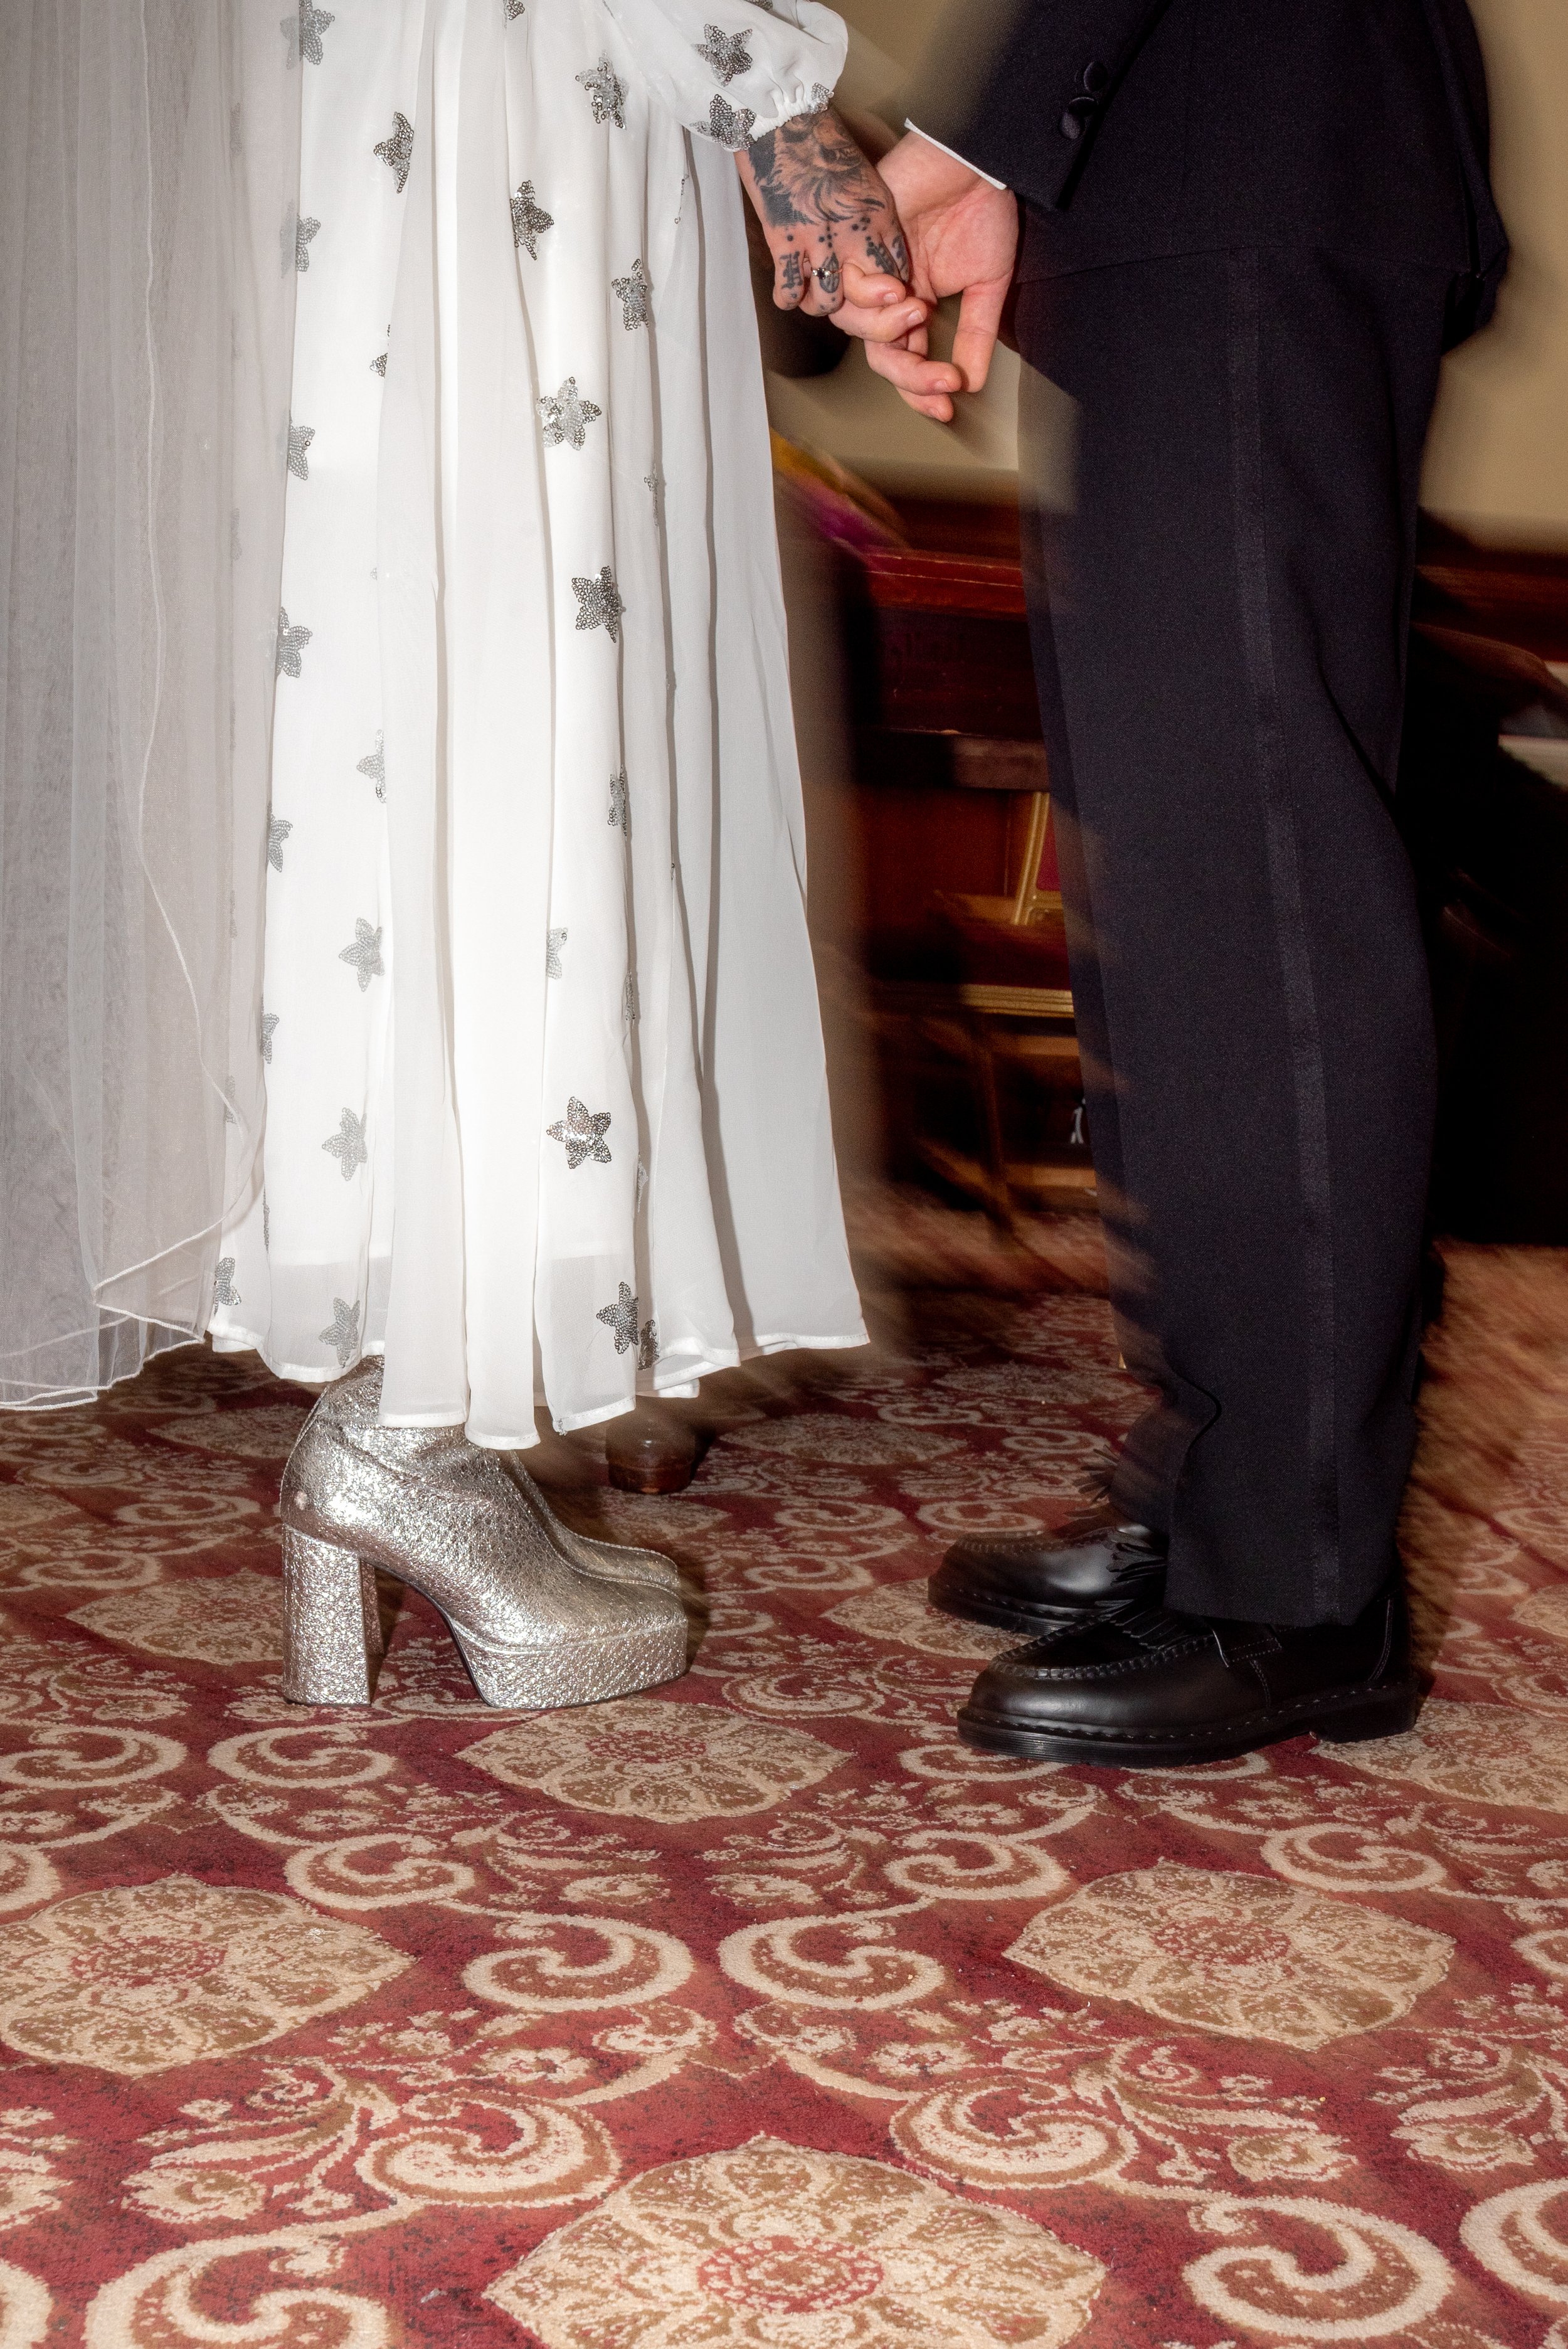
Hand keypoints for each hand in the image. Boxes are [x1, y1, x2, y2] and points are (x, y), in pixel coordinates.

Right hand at [736, 108, 929, 347]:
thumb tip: (871, 244)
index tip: (880, 288)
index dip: (889, 286)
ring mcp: (818, 240)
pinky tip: (791, 285)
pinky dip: (789, 296)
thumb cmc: (820, 137)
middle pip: (871, 298)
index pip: (897, 270)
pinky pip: (790, 294)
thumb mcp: (864, 175)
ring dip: (821, 301)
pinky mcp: (784, 242)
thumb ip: (871, 214)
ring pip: (829, 305)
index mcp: (879, 213)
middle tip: (852, 303)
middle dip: (865, 309)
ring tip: (815, 288)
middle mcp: (854, 232)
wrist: (782, 113)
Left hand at [861, 132, 1018, 421]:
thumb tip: (972, 383)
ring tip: (920, 313)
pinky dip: (868, 295)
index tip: (948, 407)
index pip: (906, 359)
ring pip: (856, 327)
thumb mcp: (987, 284)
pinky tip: (898, 288)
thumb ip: (976, 334)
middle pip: (879, 353)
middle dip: (910, 374)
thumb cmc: (983, 207)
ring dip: (888, 331)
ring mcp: (871, 267)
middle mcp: (888, 291)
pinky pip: (845, 286)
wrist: (977, 155)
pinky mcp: (857, 239)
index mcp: (915, 302)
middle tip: (942, 380)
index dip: (922, 389)